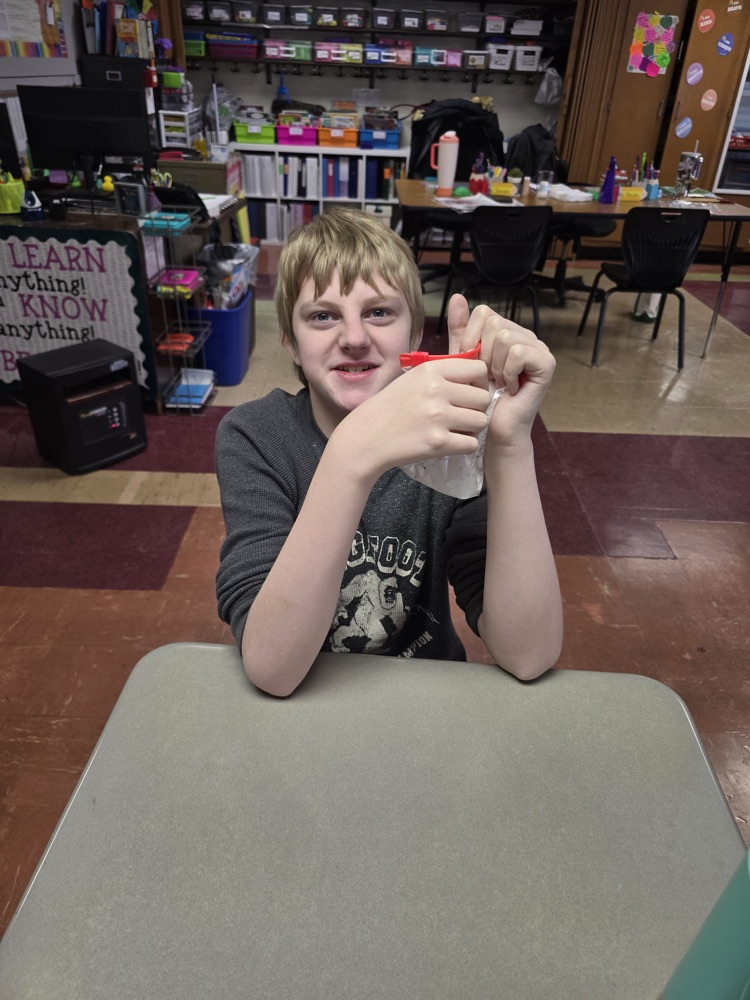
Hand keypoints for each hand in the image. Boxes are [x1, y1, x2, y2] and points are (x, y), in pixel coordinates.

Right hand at [331, 357, 490, 480]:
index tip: (468, 392)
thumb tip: (479, 377)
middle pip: (483, 398)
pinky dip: (464, 446)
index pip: (479, 369)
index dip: (479, 382)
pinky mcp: (438, 442)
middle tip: (460, 416)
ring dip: (472, 428)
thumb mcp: (413, 378)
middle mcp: (437, 389)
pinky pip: (471, 444)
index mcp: (431, 370)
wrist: (366, 437)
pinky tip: (449, 443)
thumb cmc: (391, 407)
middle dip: (475, 408)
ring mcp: (438, 416)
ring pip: (481, 421)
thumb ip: (443, 374)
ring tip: (454, 430)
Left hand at [447, 294, 554, 446]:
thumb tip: (457, 297)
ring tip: (499, 383)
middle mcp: (526, 336)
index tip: (473, 364)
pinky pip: (518, 352)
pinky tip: (510, 387)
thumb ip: (461, 330)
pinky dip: (508, 372)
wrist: (493, 429)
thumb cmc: (480, 398)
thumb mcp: (464, 360)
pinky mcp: (547, 363)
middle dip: (483, 354)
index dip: (470, 338)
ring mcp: (539, 348)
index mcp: (507, 332)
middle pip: (494, 322)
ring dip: (495, 366)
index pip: (484, 313)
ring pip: (506, 336)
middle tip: (489, 377)